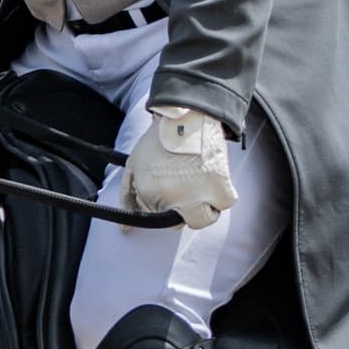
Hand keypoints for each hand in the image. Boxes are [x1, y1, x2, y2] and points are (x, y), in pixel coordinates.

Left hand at [119, 105, 236, 229]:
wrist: (185, 117)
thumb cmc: (157, 142)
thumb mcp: (133, 168)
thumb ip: (128, 200)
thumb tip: (125, 231)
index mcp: (150, 194)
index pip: (157, 217)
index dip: (161, 202)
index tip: (166, 185)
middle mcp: (175, 198)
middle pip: (180, 223)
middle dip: (181, 208)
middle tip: (183, 187)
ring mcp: (199, 194)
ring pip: (204, 218)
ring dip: (202, 205)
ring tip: (197, 182)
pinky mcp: (221, 187)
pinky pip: (223, 203)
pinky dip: (220, 194)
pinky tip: (210, 177)